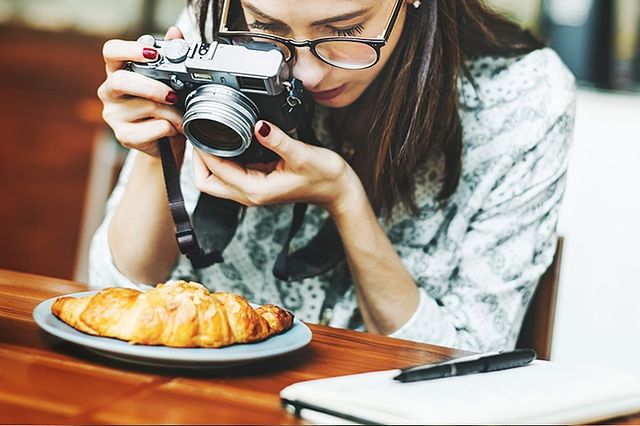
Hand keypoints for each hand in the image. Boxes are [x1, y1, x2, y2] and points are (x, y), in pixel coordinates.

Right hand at [97, 26, 185, 157]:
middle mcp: (110, 91)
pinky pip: (154, 128)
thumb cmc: (164, 106)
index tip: (152, 54)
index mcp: (118, 71)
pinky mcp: (124, 136)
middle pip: (122, 81)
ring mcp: (113, 115)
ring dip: (172, 113)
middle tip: (174, 95)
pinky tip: (173, 129)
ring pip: (146, 107)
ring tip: (181, 117)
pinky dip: (171, 128)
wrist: (166, 141)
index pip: (111, 52)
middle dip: (154, 88)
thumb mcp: (170, 80)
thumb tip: (175, 33)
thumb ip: (170, 55)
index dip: (129, 50)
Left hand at [193, 121, 363, 214]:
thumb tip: (258, 125)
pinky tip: (225, 141)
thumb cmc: (324, 177)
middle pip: (206, 183)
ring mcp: (253, 190)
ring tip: (206, 134)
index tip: (197, 130)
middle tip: (197, 134)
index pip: (215, 172)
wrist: (338, 190)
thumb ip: (277, 140)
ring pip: (216, 180)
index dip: (202, 152)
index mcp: (256, 190)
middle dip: (197, 161)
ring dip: (207, 160)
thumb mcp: (302, 155)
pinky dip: (222, 159)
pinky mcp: (257, 183)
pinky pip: (230, 174)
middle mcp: (250, 194)